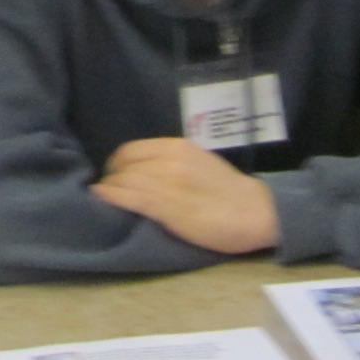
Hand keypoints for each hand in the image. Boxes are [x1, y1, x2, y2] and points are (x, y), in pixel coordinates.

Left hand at [92, 137, 279, 254]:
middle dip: (112, 179)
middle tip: (109, 193)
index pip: (131, 150)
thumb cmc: (229, 192)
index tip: (114, 177)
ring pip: (123, 181)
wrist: (257, 212)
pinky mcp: (168, 207)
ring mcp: (168, 183)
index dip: (116, 164)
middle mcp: (169, 160)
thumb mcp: (199, 164)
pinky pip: (130, 198)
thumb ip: (172, 164)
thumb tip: (144, 172)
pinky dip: (111, 197)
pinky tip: (102, 200)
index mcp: (178, 147)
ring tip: (105, 201)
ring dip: (109, 190)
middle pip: (124, 166)